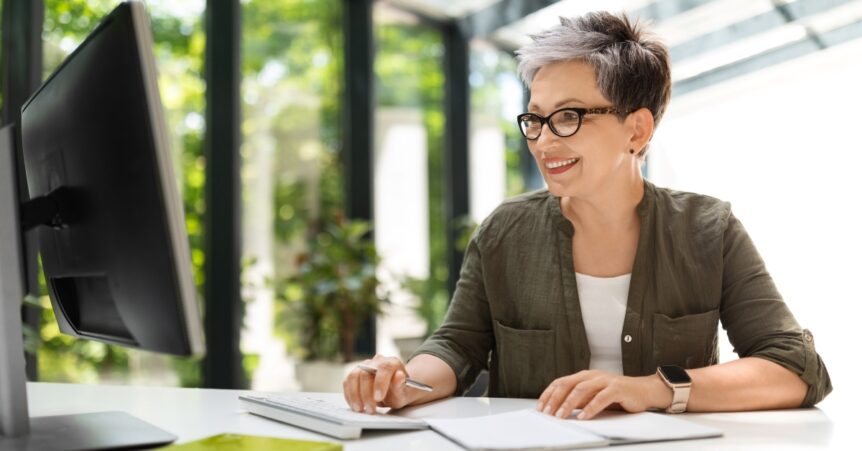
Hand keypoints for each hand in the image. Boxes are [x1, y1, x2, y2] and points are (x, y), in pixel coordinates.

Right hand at [342, 355, 412, 413]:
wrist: (397, 391)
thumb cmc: (401, 393)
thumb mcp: (405, 394)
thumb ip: (401, 386)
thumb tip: (399, 375)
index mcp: (392, 363)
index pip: (384, 368)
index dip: (380, 383)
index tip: (378, 399)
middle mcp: (377, 361)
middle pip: (366, 373)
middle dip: (366, 394)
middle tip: (370, 410)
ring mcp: (365, 366)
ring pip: (353, 376)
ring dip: (354, 395)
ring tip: (360, 410)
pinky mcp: (356, 373)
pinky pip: (347, 381)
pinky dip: (349, 395)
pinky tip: (355, 406)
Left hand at [536, 370, 670, 419]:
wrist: (644, 390)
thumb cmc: (617, 394)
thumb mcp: (593, 396)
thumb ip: (578, 400)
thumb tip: (558, 409)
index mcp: (584, 376)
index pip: (561, 382)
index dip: (548, 394)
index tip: (540, 407)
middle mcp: (593, 375)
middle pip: (568, 384)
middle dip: (555, 399)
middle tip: (547, 413)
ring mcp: (605, 380)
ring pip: (582, 390)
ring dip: (569, 404)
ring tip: (561, 415)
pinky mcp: (617, 388)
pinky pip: (601, 398)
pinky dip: (590, 408)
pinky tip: (584, 417)